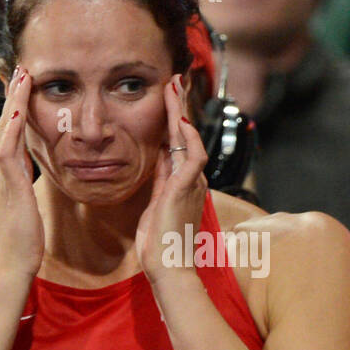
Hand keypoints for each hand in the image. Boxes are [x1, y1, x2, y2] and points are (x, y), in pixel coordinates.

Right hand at [0, 66, 44, 279]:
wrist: (12, 266)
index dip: (14, 109)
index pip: (8, 135)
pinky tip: (18, 114)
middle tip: (19, 69)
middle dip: (12, 97)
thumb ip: (22, 184)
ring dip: (13, 105)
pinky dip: (11, 132)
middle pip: (4, 126)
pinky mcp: (9, 188)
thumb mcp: (23, 205)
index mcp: (0, 176)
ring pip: (5, 133)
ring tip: (21, 79)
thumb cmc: (20, 241)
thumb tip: (28, 171)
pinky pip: (7, 154)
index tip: (22, 86)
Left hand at [136, 74, 208, 281]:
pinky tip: (179, 119)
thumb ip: (161, 180)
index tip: (169, 99)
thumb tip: (160, 156)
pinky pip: (192, 156)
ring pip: (191, 139)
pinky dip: (188, 137)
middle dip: (180, 107)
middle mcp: (192, 180)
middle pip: (187, 135)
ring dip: (181, 112)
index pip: (179, 144)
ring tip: (175, 87)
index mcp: (183, 183)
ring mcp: (192, 183)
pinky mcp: (186, 188)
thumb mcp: (156, 204)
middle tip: (175, 81)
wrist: (169, 269)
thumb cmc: (161, 245)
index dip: (173, 120)